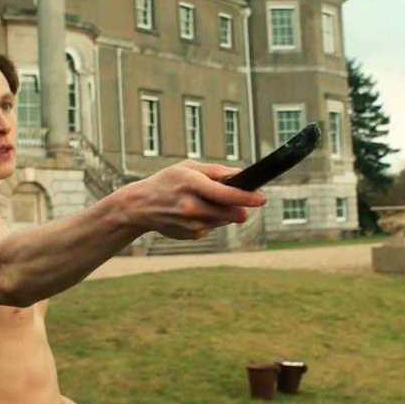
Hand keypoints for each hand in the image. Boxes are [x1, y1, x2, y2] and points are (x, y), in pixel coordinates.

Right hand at [114, 160, 267, 239]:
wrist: (141, 206)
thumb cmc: (168, 181)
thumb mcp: (189, 167)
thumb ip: (216, 171)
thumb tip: (241, 174)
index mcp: (192, 186)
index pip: (227, 194)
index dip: (248, 198)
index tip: (263, 198)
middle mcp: (192, 207)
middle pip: (232, 213)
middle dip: (242, 208)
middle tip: (244, 200)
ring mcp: (192, 225)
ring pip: (224, 220)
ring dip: (224, 212)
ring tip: (206, 201)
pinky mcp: (192, 235)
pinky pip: (213, 227)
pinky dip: (211, 219)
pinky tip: (194, 212)